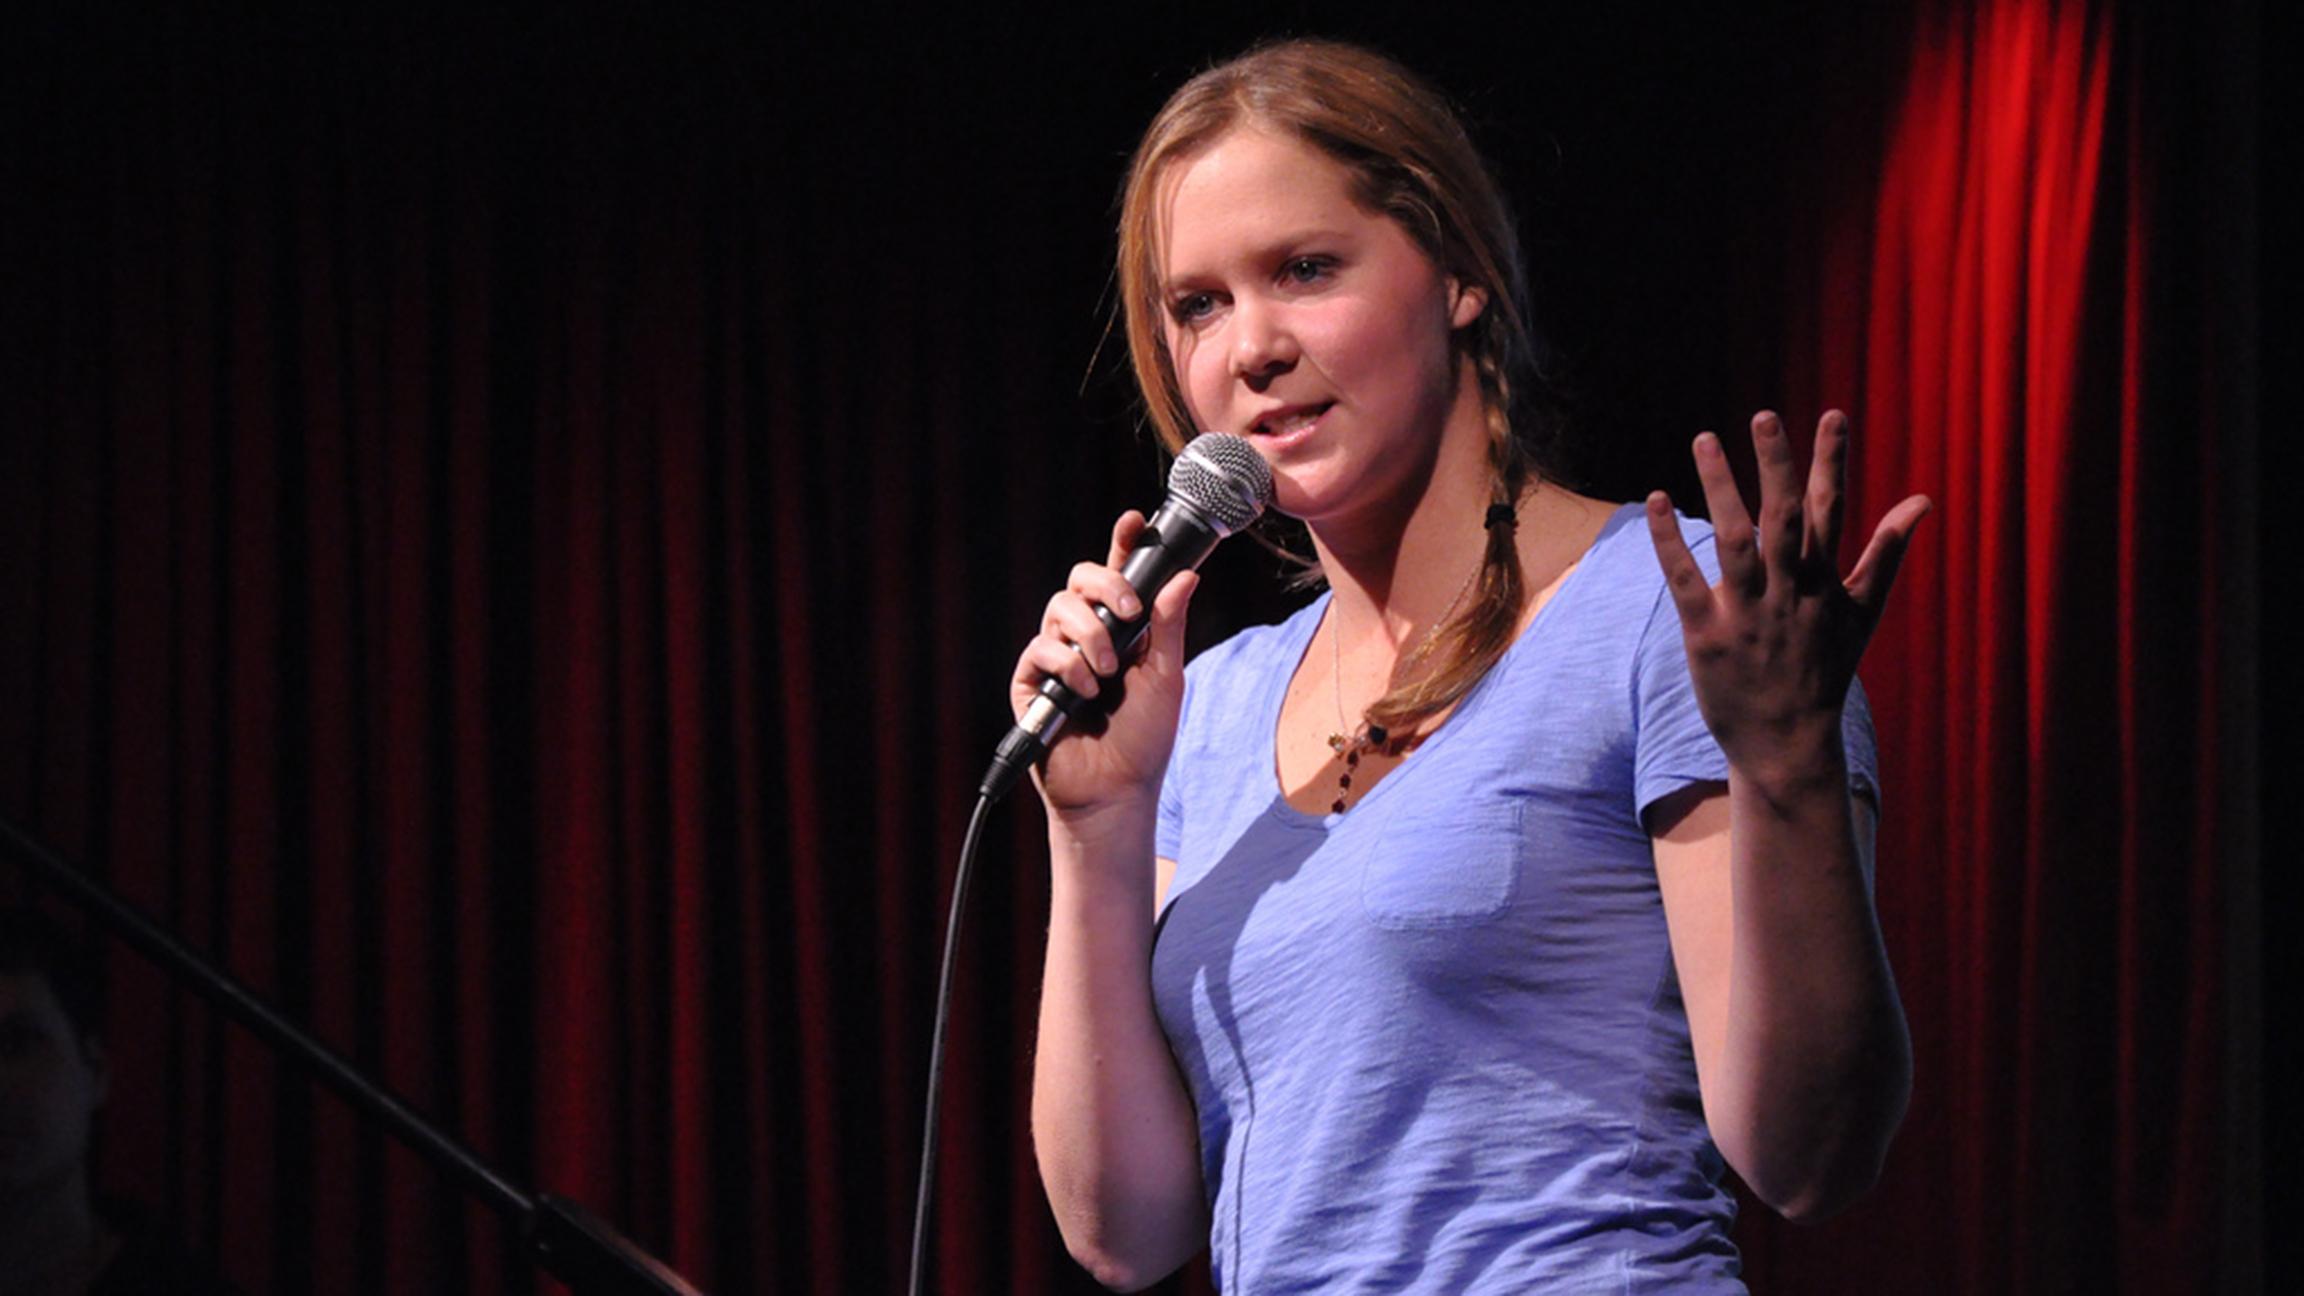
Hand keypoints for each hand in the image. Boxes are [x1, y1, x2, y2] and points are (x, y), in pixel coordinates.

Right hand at [1011, 510, 1199, 816]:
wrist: (1115, 791)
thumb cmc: (1144, 739)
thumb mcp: (1167, 677)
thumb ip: (1169, 626)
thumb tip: (1186, 577)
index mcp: (1122, 630)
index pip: (1119, 577)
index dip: (1122, 544)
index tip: (1133, 521)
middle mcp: (1086, 635)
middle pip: (1080, 579)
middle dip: (1104, 586)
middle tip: (1127, 614)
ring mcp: (1056, 655)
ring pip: (1059, 608)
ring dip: (1090, 637)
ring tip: (1108, 674)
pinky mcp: (1031, 680)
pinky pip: (1040, 648)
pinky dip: (1067, 666)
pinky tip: (1084, 693)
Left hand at [1645, 410, 1929, 788]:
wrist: (1787, 743)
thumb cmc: (1825, 671)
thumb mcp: (1865, 614)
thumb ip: (1889, 552)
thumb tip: (1923, 500)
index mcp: (1825, 583)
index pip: (1831, 512)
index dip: (1831, 464)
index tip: (1833, 415)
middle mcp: (1789, 593)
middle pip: (1783, 520)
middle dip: (1777, 467)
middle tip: (1764, 416)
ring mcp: (1747, 613)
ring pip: (1734, 541)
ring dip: (1718, 488)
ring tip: (1704, 438)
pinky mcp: (1706, 635)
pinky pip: (1684, 581)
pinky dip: (1669, 541)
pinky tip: (1656, 500)